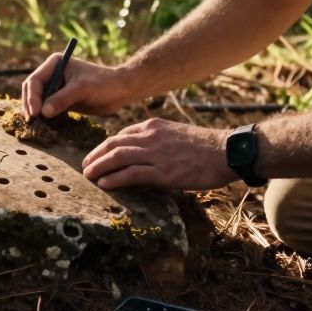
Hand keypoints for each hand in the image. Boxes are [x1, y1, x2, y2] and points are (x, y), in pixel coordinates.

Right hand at [20, 54, 132, 118]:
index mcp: (55, 63)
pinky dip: (45, 117)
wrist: (121, 91)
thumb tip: (43, 112)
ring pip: (39, 101)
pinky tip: (44, 125)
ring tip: (35, 125)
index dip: (32, 97)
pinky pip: (48, 109)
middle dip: (30, 105)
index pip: (35, 80)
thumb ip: (62, 99)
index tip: (35, 112)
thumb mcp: (82, 89)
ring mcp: (57, 88)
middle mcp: (53, 74)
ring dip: (36, 112)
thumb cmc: (103, 83)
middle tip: (32, 121)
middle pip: (33, 90)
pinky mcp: (62, 101)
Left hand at [81, 118, 233, 190]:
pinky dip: (114, 178)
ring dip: (99, 166)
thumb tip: (145, 153)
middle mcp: (151, 137)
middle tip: (85, 166)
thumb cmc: (206, 146)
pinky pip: (131, 174)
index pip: (122, 135)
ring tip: (88, 176)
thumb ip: (158, 140)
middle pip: (113, 144)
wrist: (226, 151)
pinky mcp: (163, 172)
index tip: (98, 155)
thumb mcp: (176, 135)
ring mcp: (156, 154)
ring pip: (117, 157)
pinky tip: (104, 184)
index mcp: (154, 126)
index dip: (106, 146)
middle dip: (96, 155)